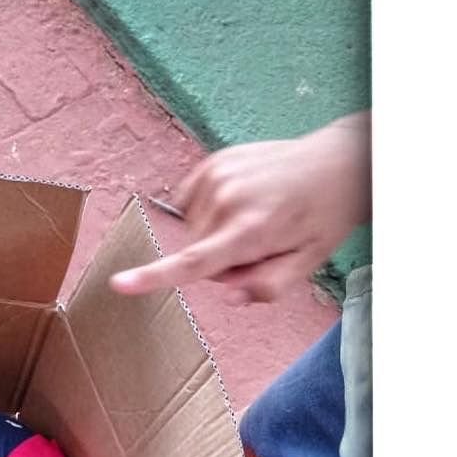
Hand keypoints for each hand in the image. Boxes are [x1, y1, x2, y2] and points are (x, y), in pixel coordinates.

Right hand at [110, 111, 370, 301]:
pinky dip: (210, 211)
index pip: (194, 262)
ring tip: (255, 217)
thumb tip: (230, 295)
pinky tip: (241, 202)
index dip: (153, 277)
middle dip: (224, 259)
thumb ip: (268, 286)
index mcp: (251, 229)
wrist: (337, 161)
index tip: (118, 283)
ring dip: (217, 233)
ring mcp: (218, 176)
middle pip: (198, 253)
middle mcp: (228, 200)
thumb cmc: (324, 216)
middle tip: (262, 243)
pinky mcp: (213, 162)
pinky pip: (191, 205)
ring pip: (194, 231)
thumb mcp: (308, 262)